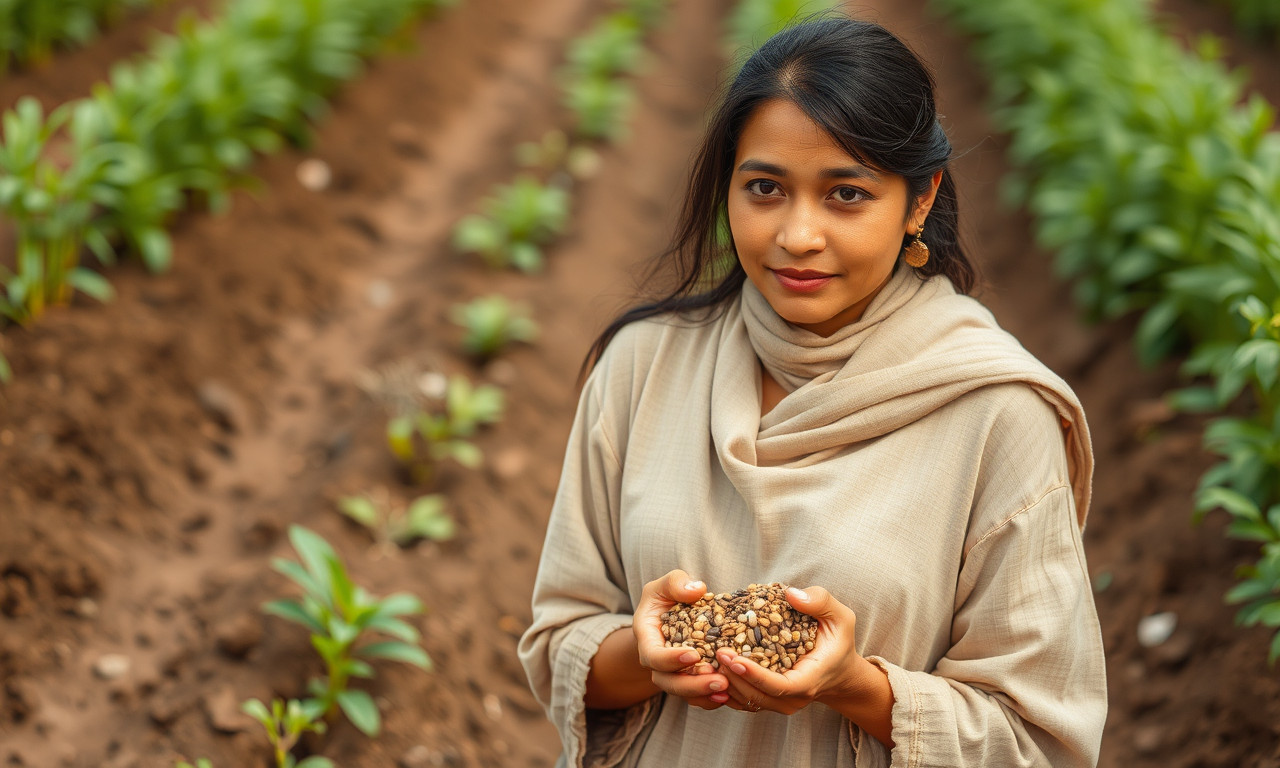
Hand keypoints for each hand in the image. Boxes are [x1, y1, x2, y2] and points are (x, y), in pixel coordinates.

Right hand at [633, 570, 731, 709]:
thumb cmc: (667, 597)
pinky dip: (711, 699)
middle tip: (720, 681)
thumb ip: (676, 582)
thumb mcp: (666, 584)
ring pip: (684, 693)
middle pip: (668, 682)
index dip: (671, 659)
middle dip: (693, 685)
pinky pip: (697, 697)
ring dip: (705, 695)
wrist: (670, 615)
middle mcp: (657, 662)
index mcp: (647, 639)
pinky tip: (731, 695)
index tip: (694, 655)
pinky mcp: (689, 680)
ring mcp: (672, 674)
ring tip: (728, 691)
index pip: (653, 656)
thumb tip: (696, 590)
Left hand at [714, 586, 876, 715]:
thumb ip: (821, 602)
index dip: (755, 675)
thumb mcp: (840, 617)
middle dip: (733, 676)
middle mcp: (793, 698)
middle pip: (756, 696)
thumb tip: (791, 594)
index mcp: (809, 680)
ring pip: (746, 701)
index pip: (779, 686)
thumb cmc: (837, 640)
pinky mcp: (769, 701)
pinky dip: (726, 688)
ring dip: (726, 683)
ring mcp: (780, 703)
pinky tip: (711, 669)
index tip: (733, 658)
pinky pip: (742, 701)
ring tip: (708, 660)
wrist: (839, 671)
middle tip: (714, 652)